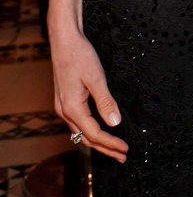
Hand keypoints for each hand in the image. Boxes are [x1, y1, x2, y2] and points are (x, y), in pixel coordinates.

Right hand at [51, 27, 128, 162]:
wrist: (64, 40)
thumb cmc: (79, 56)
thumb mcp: (96, 78)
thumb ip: (106, 101)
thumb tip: (115, 123)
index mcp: (72, 108)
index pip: (94, 134)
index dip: (111, 143)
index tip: (126, 149)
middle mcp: (64, 111)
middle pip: (86, 138)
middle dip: (105, 149)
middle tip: (122, 156)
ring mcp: (63, 106)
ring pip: (81, 132)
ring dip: (98, 141)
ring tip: (114, 148)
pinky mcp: (65, 100)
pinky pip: (78, 123)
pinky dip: (90, 131)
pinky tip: (100, 131)